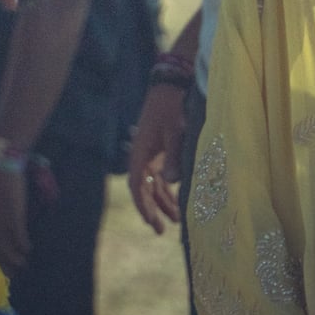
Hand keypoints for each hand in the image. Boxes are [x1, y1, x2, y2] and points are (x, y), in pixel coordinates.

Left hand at [0, 161, 30, 270]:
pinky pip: (20, 238)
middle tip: (10, 275)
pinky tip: (28, 249)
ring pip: (8, 249)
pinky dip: (24, 246)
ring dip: (16, 259)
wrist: (1, 162)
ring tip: (23, 265)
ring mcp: (1, 221)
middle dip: (3, 264)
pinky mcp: (14, 216)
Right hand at [126, 84, 185, 233]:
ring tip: (175, 220)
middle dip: (152, 209)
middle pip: (144, 188)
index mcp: (141, 152)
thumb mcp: (174, 130)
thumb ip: (174, 156)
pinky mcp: (161, 149)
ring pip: (154, 184)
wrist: (172, 84)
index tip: (151, 221)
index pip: (137, 184)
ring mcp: (152, 153)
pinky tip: (177, 200)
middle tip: (161, 230)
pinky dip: (168, 189)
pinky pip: (161, 175)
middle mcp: (143, 155)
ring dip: (162, 202)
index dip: (143, 204)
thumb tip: (171, 181)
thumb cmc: (172, 106)